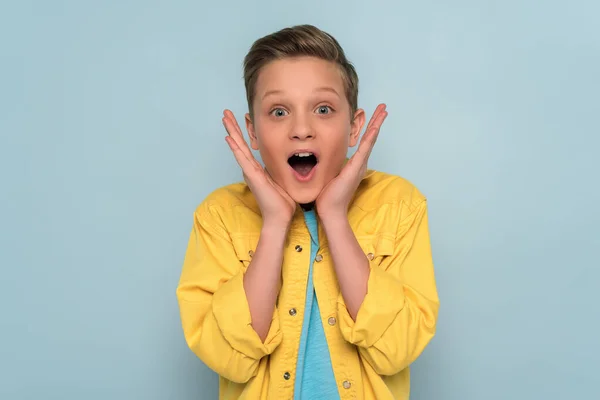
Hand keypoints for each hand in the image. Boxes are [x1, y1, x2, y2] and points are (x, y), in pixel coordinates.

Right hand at [222, 110, 295, 227]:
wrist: (280, 217)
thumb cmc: (283, 202)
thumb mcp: (282, 180)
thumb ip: (281, 170)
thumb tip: (289, 164)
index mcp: (257, 169)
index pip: (248, 146)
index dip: (244, 131)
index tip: (242, 117)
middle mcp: (251, 168)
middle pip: (239, 143)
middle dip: (233, 127)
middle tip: (226, 112)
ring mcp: (250, 172)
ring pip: (238, 147)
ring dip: (231, 132)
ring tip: (224, 118)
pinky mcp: (252, 176)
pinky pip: (242, 159)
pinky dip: (235, 148)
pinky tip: (229, 138)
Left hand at [316, 104, 387, 219]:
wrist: (330, 210)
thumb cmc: (327, 196)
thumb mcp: (329, 174)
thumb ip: (330, 165)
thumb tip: (322, 157)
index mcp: (354, 163)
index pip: (364, 141)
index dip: (368, 127)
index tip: (369, 113)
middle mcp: (360, 163)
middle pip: (371, 137)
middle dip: (376, 121)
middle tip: (383, 107)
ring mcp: (359, 165)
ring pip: (370, 140)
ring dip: (376, 124)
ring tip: (383, 111)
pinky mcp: (355, 168)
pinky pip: (364, 150)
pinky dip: (370, 138)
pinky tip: (375, 127)